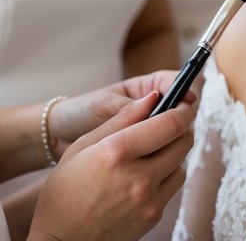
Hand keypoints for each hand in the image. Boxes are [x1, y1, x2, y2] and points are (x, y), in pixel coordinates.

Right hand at [29, 92, 194, 240]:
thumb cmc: (64, 193)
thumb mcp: (82, 146)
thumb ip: (121, 119)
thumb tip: (152, 97)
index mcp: (118, 152)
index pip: (170, 123)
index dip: (182, 109)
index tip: (182, 104)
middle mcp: (138, 177)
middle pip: (183, 142)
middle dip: (180, 129)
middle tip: (168, 126)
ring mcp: (148, 200)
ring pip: (181, 166)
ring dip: (173, 156)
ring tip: (151, 155)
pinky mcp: (152, 217)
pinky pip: (171, 189)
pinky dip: (164, 179)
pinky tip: (143, 179)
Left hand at [50, 71, 190, 156]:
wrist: (57, 139)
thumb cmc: (78, 114)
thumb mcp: (103, 107)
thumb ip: (128, 107)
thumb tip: (155, 101)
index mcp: (144, 88)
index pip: (173, 82)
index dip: (184, 89)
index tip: (188, 102)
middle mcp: (150, 107)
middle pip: (178, 108)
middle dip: (180, 117)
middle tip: (177, 129)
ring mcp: (148, 128)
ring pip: (172, 130)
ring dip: (171, 137)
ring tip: (163, 146)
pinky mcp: (144, 149)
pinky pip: (161, 149)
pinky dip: (162, 153)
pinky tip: (155, 161)